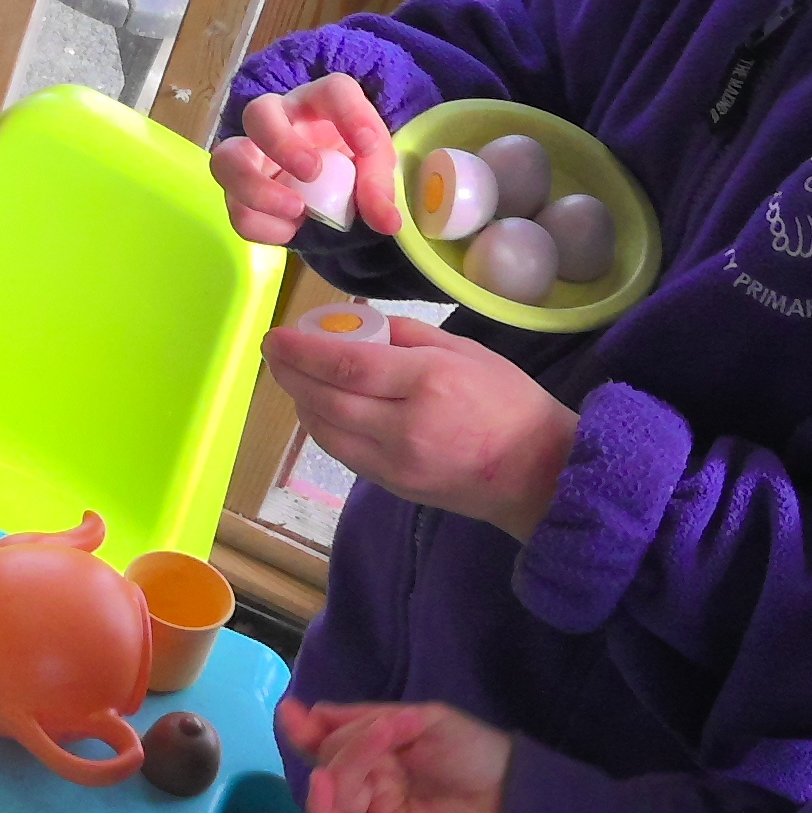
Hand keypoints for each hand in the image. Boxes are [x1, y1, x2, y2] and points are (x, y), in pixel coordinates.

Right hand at [212, 77, 400, 244]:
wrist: (325, 182)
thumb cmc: (347, 159)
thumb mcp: (372, 169)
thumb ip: (379, 189)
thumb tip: (387, 223)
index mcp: (319, 103)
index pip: (333, 90)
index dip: (350, 113)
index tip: (368, 145)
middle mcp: (278, 120)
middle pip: (258, 112)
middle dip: (281, 143)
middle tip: (312, 173)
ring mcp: (252, 153)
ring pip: (226, 158)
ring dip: (256, 188)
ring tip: (296, 211)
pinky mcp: (239, 189)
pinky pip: (232, 205)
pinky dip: (260, 224)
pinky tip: (290, 230)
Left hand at [263, 317, 576, 536]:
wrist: (538, 472)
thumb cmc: (509, 402)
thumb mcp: (465, 350)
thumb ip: (406, 336)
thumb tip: (355, 327)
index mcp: (428, 382)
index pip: (347, 364)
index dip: (302, 350)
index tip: (275, 336)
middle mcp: (405, 426)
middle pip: (327, 400)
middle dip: (290, 375)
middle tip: (273, 353)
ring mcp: (397, 463)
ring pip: (327, 431)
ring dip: (301, 401)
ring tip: (293, 377)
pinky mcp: (393, 486)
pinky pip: (343, 453)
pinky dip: (323, 427)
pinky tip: (320, 407)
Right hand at [284, 697, 509, 812]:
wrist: (513, 800)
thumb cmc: (475, 754)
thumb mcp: (425, 719)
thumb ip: (371, 719)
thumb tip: (317, 714)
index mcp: (378, 751)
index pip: (330, 740)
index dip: (307, 728)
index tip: (289, 712)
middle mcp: (369, 781)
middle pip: (328, 759)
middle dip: (345, 740)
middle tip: (386, 730)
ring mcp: (372, 811)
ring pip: (331, 790)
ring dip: (344, 764)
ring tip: (376, 748)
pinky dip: (322, 807)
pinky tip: (324, 783)